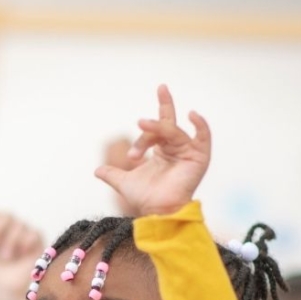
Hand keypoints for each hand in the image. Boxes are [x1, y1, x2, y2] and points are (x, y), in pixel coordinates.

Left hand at [0, 211, 43, 299]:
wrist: (3, 290)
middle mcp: (8, 228)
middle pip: (7, 216)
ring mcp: (23, 234)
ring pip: (19, 225)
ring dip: (11, 243)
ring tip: (7, 258)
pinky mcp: (37, 242)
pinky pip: (33, 232)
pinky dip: (25, 244)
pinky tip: (21, 256)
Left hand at [94, 85, 210, 217]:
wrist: (157, 213)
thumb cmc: (146, 199)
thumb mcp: (124, 183)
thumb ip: (112, 174)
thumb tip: (97, 171)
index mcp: (162, 150)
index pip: (157, 128)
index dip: (150, 124)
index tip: (134, 147)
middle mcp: (176, 148)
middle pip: (168, 123)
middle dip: (166, 103)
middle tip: (161, 86)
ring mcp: (189, 152)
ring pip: (173, 131)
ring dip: (157, 128)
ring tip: (141, 124)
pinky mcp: (199, 158)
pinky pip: (203, 137)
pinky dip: (200, 125)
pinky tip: (192, 115)